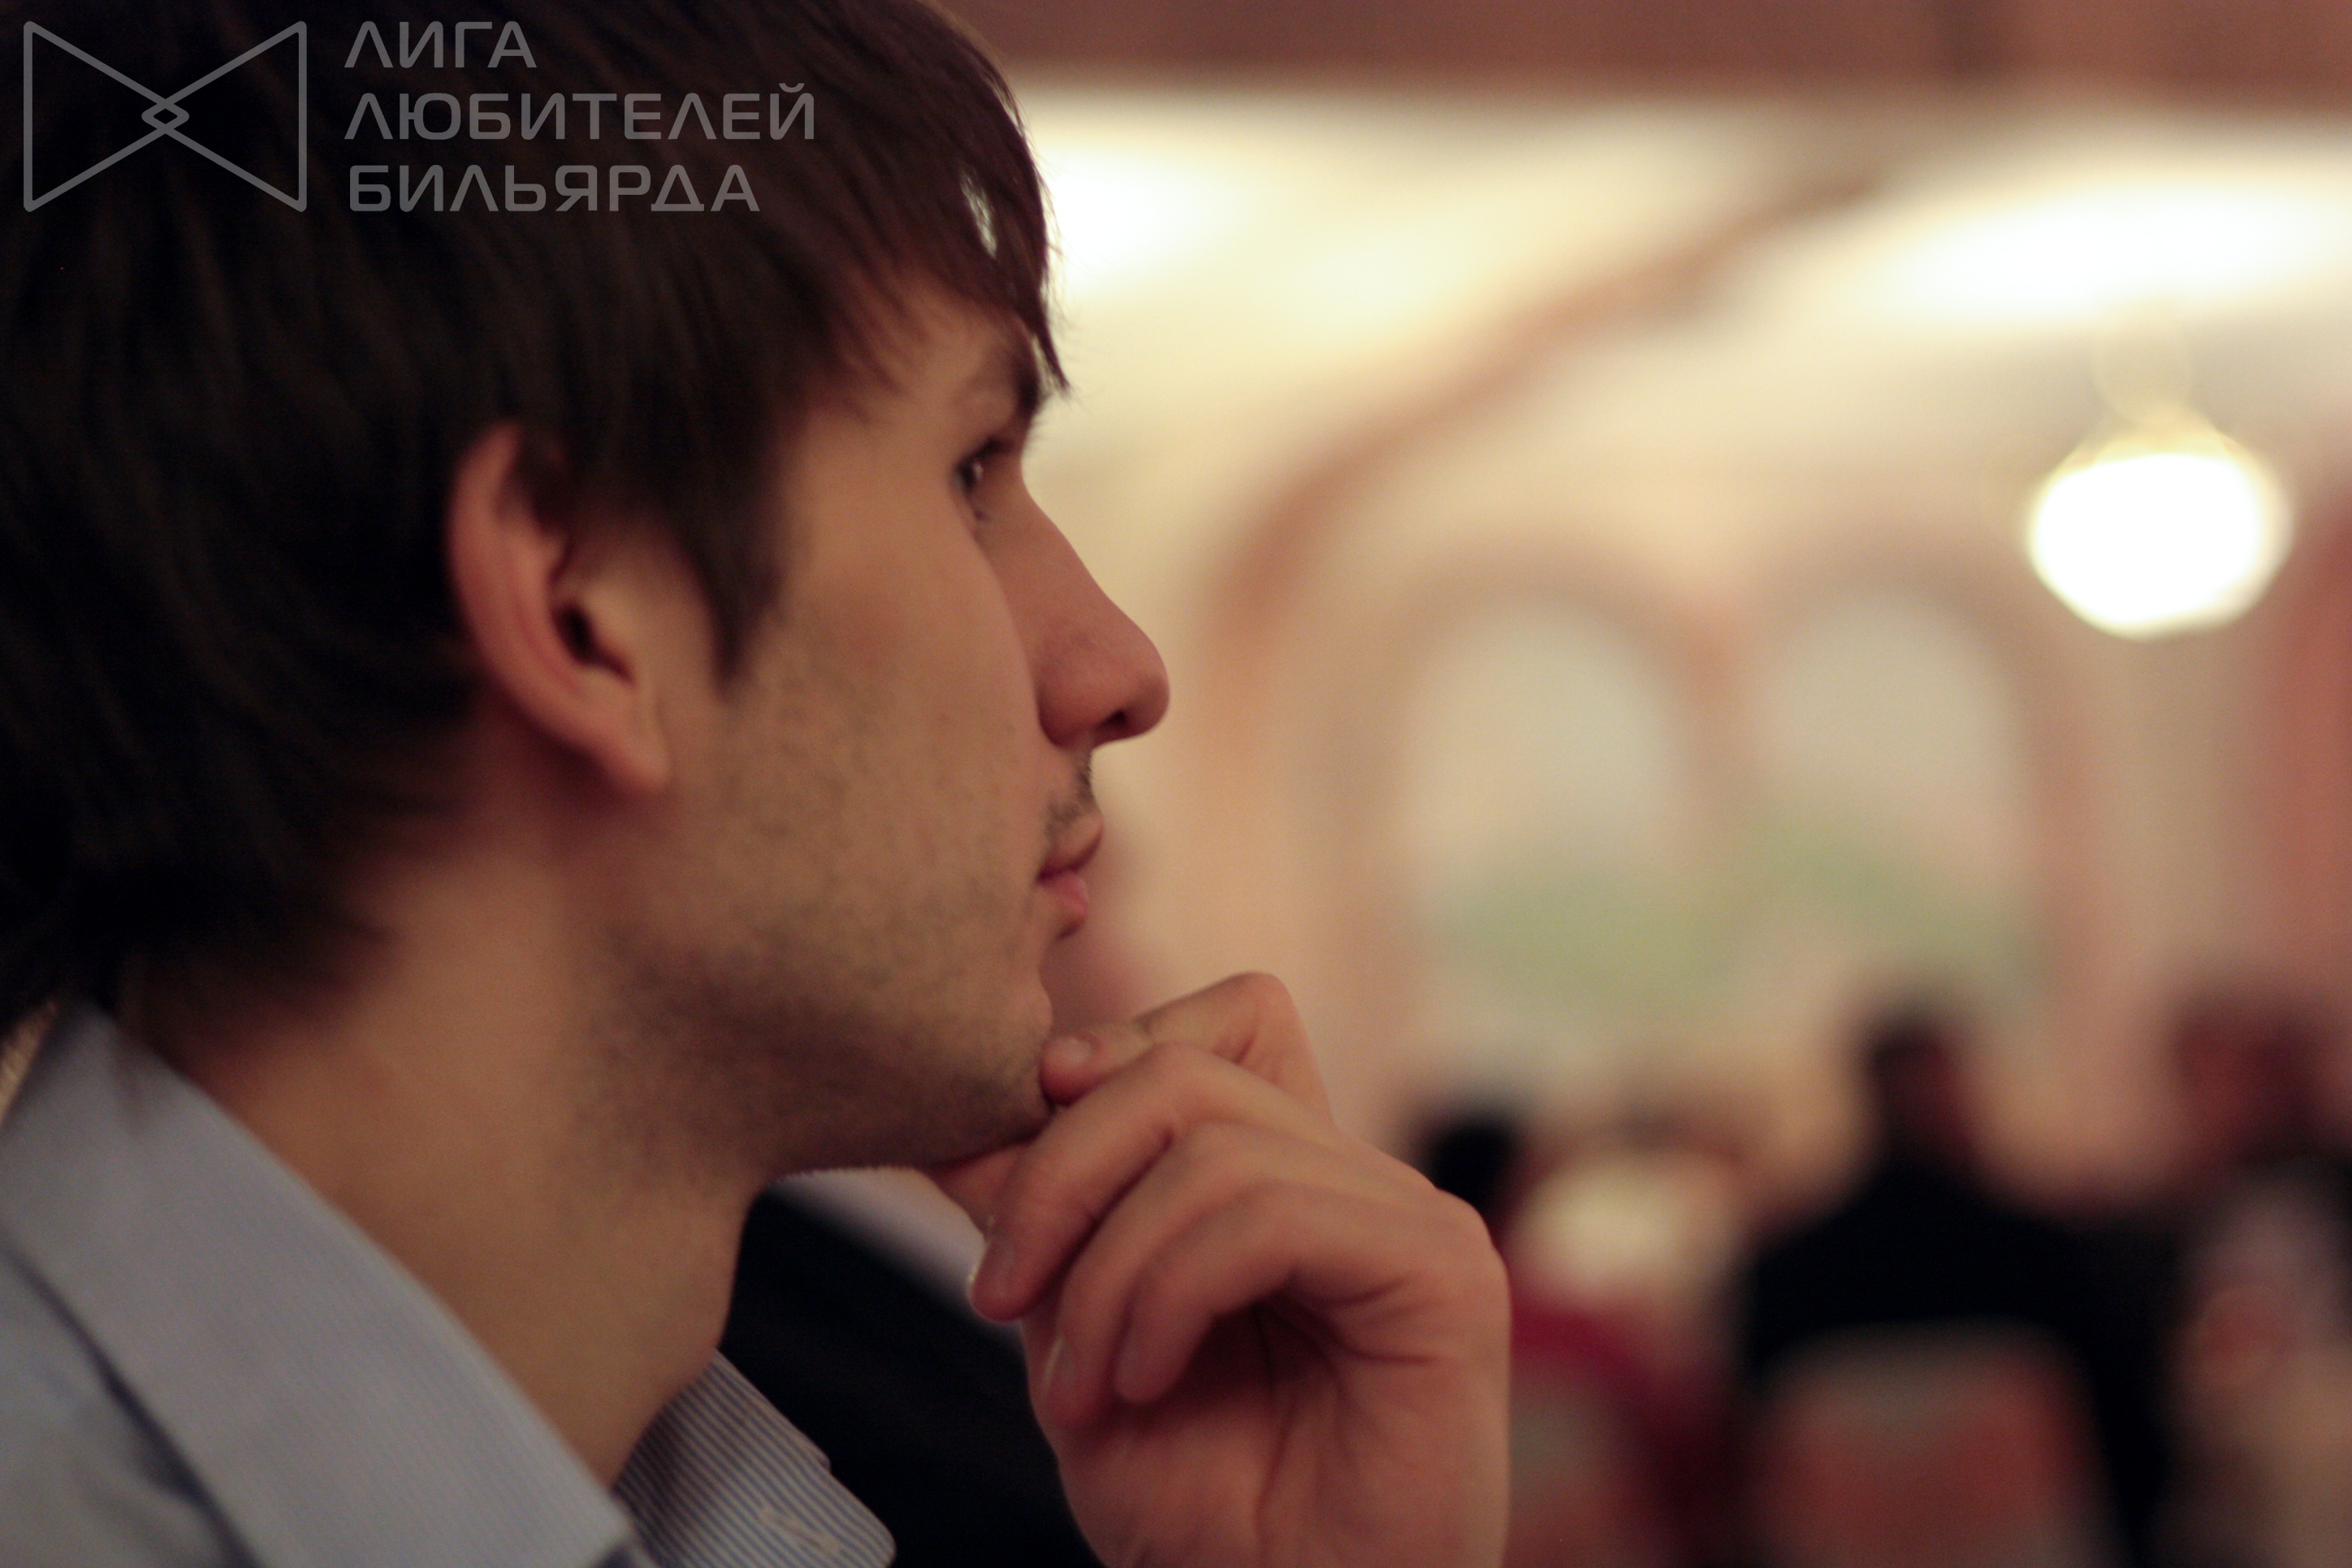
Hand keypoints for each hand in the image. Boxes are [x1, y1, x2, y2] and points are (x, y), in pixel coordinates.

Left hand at [929, 974, 1509, 1567]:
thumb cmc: (1208, 1522)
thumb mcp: (1081, 1349)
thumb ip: (1046, 1230)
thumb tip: (965, 1123)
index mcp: (1293, 1182)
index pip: (1227, 1019)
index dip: (1111, 1052)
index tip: (1001, 1167)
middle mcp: (1359, 1182)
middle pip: (1189, 1067)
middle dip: (1061, 1170)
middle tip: (1000, 1296)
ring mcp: (1410, 1218)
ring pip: (1216, 1141)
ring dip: (1107, 1267)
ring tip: (1081, 1386)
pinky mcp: (1441, 1274)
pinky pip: (1271, 1214)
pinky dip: (1171, 1292)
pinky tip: (1144, 1379)